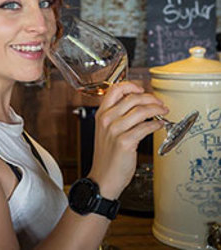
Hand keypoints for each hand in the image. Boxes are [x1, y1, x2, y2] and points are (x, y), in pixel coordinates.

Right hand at [88, 81, 167, 198]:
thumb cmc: (107, 156)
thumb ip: (116, 116)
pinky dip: (156, 125)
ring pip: (140, 111)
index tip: (141, 89)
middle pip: (132, 98)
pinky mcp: (124, 142)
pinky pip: (145, 127)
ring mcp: (114, 130)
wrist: (103, 178)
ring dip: (156, 109)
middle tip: (159, 103)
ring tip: (163, 112)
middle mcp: (106, 120)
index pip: (114, 90)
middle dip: (150, 98)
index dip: (130, 86)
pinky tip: (159, 126)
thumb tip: (136, 104)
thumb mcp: (105, 131)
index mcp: (101, 114)